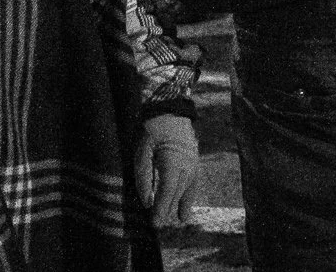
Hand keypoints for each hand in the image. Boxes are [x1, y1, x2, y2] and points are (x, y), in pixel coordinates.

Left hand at [134, 113, 197, 228]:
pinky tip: (184, 212)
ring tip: (174, 220)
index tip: (155, 223)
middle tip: (156, 225)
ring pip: (185, 190)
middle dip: (166, 209)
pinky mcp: (194, 162)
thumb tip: (146, 201)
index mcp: (173, 161)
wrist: (172, 109)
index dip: (161, 208)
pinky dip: (188, 198)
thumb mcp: (142, 150)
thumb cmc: (153, 128)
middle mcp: (186, 165)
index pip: (168, 190)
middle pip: (176, 193)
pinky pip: (193, 184)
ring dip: (177, 205)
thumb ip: (143, 176)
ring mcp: (193, 163)